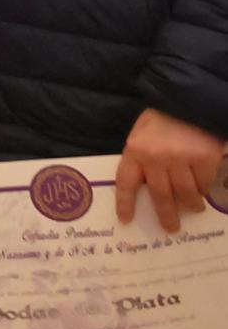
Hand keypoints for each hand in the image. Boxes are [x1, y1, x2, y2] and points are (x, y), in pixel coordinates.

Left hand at [115, 107, 227, 233]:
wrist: (190, 100)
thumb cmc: (162, 119)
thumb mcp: (141, 134)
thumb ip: (141, 158)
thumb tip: (145, 189)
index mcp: (135, 150)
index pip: (126, 182)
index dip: (125, 203)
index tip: (126, 220)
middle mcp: (156, 157)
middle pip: (160, 195)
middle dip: (166, 215)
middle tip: (171, 228)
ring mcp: (181, 159)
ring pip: (185, 193)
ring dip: (190, 205)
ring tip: (194, 209)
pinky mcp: (204, 159)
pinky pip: (204, 183)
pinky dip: (204, 189)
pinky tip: (203, 190)